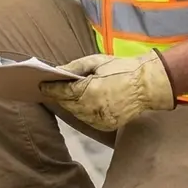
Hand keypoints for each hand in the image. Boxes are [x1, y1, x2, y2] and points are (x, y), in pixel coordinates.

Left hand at [39, 51, 174, 131]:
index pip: (62, 91)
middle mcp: (91, 108)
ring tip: (67, 95)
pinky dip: (83, 112)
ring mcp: (99, 119)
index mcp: (89, 91)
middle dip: (59, 96)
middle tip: (52, 88)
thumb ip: (75, 67)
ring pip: (76, 113)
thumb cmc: (122, 69)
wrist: (147, 85)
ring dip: (70, 104)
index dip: (50, 88)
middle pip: (67, 103)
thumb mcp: (97, 61)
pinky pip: (88, 119)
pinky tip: (84, 103)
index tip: (41, 84)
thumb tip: (57, 71)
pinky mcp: (106, 125)